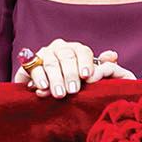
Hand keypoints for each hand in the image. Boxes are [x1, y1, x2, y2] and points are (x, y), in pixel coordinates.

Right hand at [12, 40, 135, 98]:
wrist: (48, 91)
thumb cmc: (72, 84)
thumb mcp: (89, 76)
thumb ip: (102, 66)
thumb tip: (112, 55)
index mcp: (76, 49)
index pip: (82, 51)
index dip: (85, 63)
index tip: (86, 76)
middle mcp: (60, 47)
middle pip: (66, 56)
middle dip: (70, 74)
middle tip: (73, 90)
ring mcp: (43, 54)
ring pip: (51, 62)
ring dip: (55, 79)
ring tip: (60, 93)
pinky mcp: (29, 63)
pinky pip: (34, 67)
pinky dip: (39, 77)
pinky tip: (44, 87)